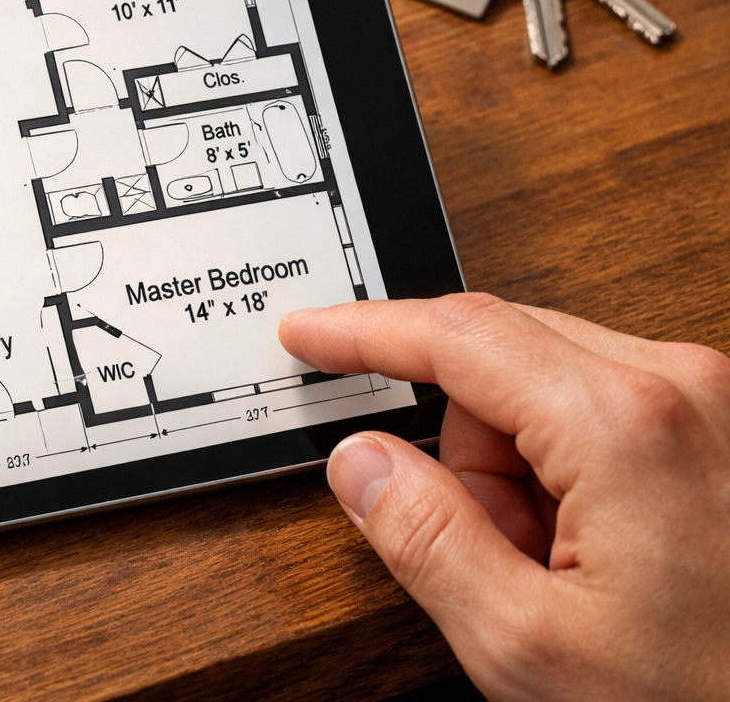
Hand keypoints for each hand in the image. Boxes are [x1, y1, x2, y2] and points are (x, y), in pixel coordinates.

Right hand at [280, 294, 729, 700]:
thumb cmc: (703, 699)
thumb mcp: (527, 646)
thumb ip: (424, 541)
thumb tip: (361, 461)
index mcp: (622, 424)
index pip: (456, 336)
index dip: (364, 332)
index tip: (309, 333)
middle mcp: (678, 385)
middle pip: (497, 360)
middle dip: (464, 448)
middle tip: (489, 548)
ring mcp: (708, 400)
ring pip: (544, 387)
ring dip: (520, 467)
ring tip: (562, 566)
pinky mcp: (718, 423)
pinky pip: (597, 408)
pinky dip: (568, 468)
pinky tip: (599, 550)